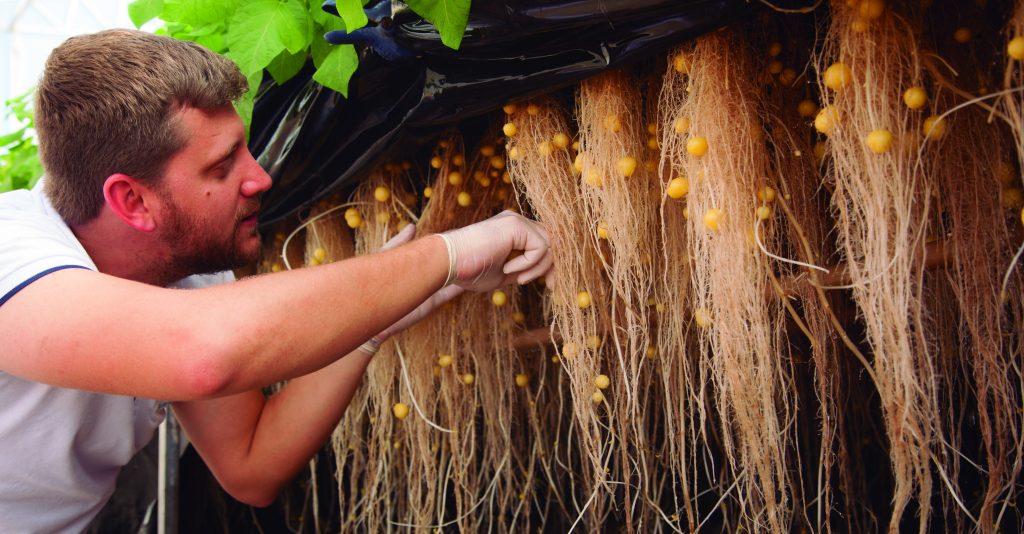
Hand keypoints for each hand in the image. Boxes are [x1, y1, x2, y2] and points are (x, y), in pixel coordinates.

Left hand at [374, 224, 464, 340]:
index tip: (459, 234)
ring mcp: (428, 290)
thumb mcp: (385, 256)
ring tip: (479, 260)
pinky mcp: (431, 303)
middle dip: (458, 256)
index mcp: (414, 263)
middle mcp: (424, 276)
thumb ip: (399, 243)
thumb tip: (413, 226)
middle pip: (445, 264)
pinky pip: (448, 294)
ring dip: (462, 271)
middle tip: (474, 245)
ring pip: (450, 278)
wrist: (371, 314)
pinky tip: (473, 280)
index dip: (445, 243)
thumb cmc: (374, 282)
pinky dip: (459, 288)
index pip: (433, 250)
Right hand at [440, 210, 552, 291]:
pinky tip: (508, 269)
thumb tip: (543, 274)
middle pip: (553, 242)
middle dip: (555, 266)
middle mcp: (517, 222)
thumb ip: (522, 270)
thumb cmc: (469, 270)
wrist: (448, 262)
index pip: (544, 244)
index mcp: (513, 232)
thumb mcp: (503, 274)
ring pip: (549, 245)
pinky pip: (540, 247)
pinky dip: (529, 263)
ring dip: (538, 268)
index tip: (552, 285)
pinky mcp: (516, 225)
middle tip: (552, 286)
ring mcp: (517, 221)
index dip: (551, 265)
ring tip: (518, 278)